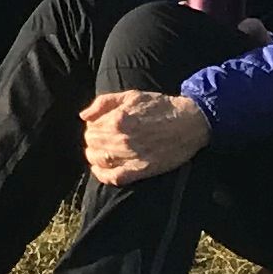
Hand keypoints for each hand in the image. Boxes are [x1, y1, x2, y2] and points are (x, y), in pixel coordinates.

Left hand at [79, 89, 211, 184]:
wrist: (189, 122)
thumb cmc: (159, 106)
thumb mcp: (130, 95)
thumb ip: (103, 103)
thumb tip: (83, 116)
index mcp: (118, 119)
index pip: (91, 127)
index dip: (92, 126)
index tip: (98, 126)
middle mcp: (122, 139)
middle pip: (93, 143)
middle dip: (93, 139)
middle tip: (101, 137)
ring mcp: (131, 156)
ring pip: (99, 159)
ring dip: (94, 155)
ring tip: (99, 151)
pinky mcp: (141, 170)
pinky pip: (113, 177)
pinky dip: (102, 175)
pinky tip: (99, 169)